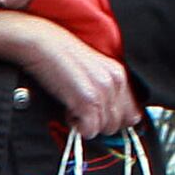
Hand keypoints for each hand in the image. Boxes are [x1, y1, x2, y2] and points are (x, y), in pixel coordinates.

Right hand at [0, 9, 139, 137]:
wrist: (41, 44)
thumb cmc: (58, 57)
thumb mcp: (90, 71)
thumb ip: (105, 90)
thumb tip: (111, 116)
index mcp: (118, 74)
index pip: (133, 114)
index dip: (113, 120)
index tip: (97, 117)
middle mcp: (115, 82)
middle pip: (117, 125)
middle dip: (98, 123)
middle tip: (79, 110)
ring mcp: (103, 92)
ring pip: (104, 129)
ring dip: (86, 124)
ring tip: (71, 107)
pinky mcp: (87, 101)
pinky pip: (89, 130)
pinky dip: (76, 127)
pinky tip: (66, 110)